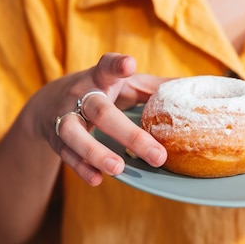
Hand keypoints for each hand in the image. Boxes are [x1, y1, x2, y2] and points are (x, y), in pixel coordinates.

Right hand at [33, 53, 167, 185]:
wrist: (49, 103)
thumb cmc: (101, 91)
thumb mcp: (125, 84)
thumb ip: (155, 88)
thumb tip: (195, 89)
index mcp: (100, 78)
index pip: (106, 67)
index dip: (116, 65)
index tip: (129, 64)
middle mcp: (80, 95)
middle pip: (100, 112)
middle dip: (128, 134)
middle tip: (157, 155)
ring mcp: (64, 117)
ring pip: (74, 134)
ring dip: (96, 152)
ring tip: (119, 168)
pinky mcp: (56, 139)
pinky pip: (67, 155)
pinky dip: (81, 168)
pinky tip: (97, 179)